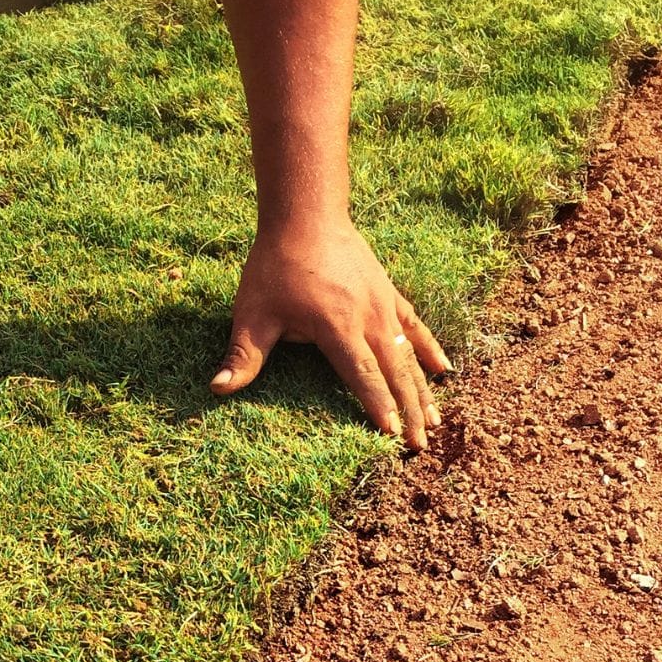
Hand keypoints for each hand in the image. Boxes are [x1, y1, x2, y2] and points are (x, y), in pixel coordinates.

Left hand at [210, 222, 452, 448]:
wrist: (305, 215)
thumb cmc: (276, 264)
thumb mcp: (254, 312)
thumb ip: (242, 355)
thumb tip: (217, 389)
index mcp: (337, 327)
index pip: (362, 375)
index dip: (376, 405)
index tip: (392, 434)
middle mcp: (369, 319)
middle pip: (394, 372)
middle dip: (408, 410)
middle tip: (419, 445)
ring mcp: (383, 305)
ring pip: (410, 354)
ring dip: (423, 389)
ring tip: (435, 421)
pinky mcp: (388, 293)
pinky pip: (415, 326)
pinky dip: (430, 348)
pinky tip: (444, 369)